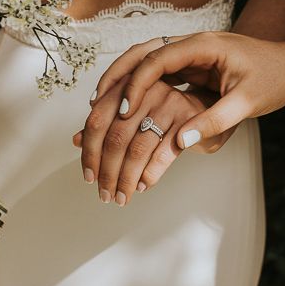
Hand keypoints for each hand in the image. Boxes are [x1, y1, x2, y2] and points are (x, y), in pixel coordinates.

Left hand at [72, 78, 223, 205]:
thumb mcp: (134, 114)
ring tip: (122, 197)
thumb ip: (105, 125)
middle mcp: (144, 93)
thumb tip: (76, 141)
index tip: (89, 177)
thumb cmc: (163, 111)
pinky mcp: (189, 120)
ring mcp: (168, 104)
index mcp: (125, 88)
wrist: (208, 104)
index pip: (96, 122)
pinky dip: (150, 173)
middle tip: (105, 195)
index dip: (89, 153)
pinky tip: (142, 186)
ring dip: (126, 179)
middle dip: (107, 172)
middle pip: (115, 139)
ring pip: (137, 149)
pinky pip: (164, 153)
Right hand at [93, 31, 284, 148]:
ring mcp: (185, 52)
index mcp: (204, 46)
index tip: (125, 110)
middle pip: (139, 53)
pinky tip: (121, 104)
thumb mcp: (249, 102)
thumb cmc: (274, 78)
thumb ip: (216, 120)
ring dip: (119, 80)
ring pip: (140, 60)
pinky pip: (150, 72)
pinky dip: (132, 85)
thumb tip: (181, 141)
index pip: (158, 59)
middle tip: (95, 103)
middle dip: (115, 77)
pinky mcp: (185, 65)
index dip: (137, 84)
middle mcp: (188, 44)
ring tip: (98, 103)